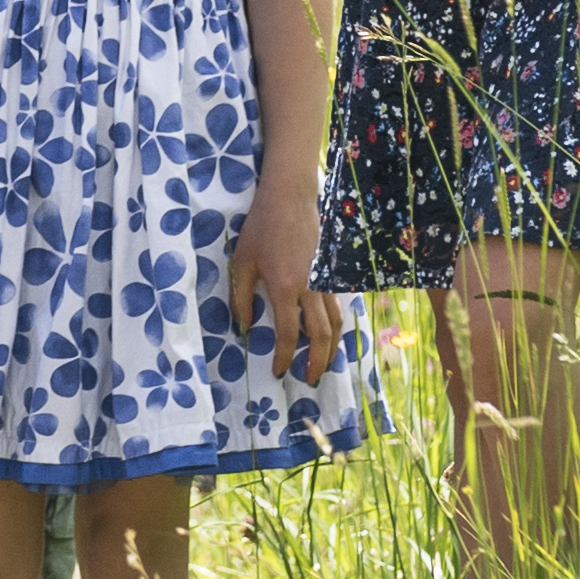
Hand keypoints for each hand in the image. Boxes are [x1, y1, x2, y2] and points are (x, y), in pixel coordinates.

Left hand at [229, 191, 345, 376]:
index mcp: (285, 288)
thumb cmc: (261, 228)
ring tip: (323, 365)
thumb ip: (241, 298)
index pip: (287, 334)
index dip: (283, 356)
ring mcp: (324, 282)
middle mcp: (310, 289)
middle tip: (309, 380)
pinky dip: (336, 328)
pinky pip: (338, 308)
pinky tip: (329, 337)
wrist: (290, 199)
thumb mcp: (242, 262)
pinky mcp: (331, 274)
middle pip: (321, 336)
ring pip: (336, 324)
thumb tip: (243, 328)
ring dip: (332, 349)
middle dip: (317, 362)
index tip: (278, 371)